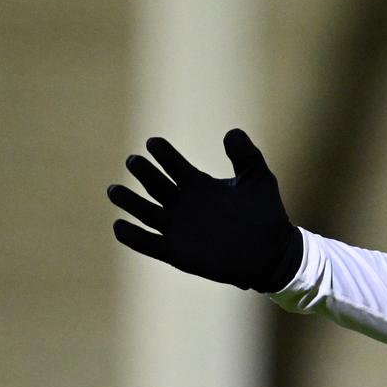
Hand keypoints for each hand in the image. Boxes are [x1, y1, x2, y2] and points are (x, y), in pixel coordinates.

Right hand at [108, 128, 301, 292]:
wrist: (272, 254)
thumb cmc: (266, 215)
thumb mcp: (258, 180)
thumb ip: (246, 156)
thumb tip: (232, 132)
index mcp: (197, 185)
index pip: (173, 165)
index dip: (163, 154)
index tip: (153, 142)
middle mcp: (183, 204)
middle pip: (155, 184)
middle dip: (143, 172)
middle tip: (133, 160)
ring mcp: (177, 228)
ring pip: (145, 212)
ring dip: (129, 202)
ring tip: (114, 190)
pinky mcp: (176, 252)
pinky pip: (148, 243)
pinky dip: (133, 237)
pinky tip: (120, 226)